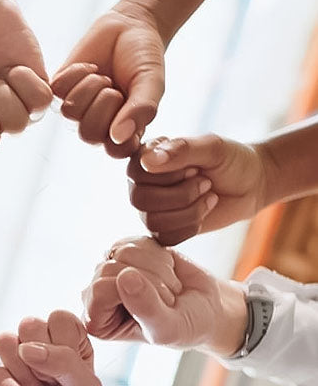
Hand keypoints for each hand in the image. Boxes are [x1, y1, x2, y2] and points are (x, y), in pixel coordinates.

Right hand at [0, 310, 108, 385]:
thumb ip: (64, 361)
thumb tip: (26, 348)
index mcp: (70, 343)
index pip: (59, 317)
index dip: (62, 343)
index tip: (72, 373)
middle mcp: (42, 347)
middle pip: (28, 323)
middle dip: (40, 359)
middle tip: (53, 385)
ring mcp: (18, 364)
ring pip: (5, 341)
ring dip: (23, 373)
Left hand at [51, 6, 164, 157]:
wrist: (128, 27)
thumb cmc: (143, 60)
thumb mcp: (151, 84)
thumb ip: (142, 110)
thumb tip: (118, 137)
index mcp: (122, 135)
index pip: (115, 151)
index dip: (122, 126)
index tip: (132, 102)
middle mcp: (97, 128)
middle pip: (88, 134)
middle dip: (105, 102)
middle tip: (115, 86)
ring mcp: (76, 111)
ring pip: (71, 112)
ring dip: (91, 86)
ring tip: (104, 77)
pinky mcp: (59, 91)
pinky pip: (58, 90)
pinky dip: (76, 73)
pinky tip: (89, 68)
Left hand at [83, 237, 246, 355]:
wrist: (206, 310)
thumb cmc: (184, 327)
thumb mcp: (167, 328)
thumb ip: (145, 308)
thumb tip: (124, 276)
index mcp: (95, 320)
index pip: (101, 289)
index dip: (136, 294)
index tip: (157, 311)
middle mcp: (95, 293)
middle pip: (111, 267)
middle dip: (150, 282)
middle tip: (166, 300)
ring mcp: (110, 269)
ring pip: (126, 250)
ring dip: (158, 269)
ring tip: (167, 288)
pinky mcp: (126, 250)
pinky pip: (139, 240)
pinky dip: (161, 255)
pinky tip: (166, 272)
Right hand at [128, 134, 270, 244]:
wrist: (251, 184)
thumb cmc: (230, 160)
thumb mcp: (212, 147)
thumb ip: (181, 149)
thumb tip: (147, 161)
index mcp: (146, 158)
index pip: (135, 172)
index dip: (167, 175)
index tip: (194, 167)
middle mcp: (141, 184)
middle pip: (140, 199)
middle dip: (181, 194)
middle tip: (205, 183)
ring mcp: (150, 209)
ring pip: (153, 221)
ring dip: (189, 211)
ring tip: (208, 195)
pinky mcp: (163, 230)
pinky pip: (166, 238)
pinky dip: (191, 226)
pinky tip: (204, 210)